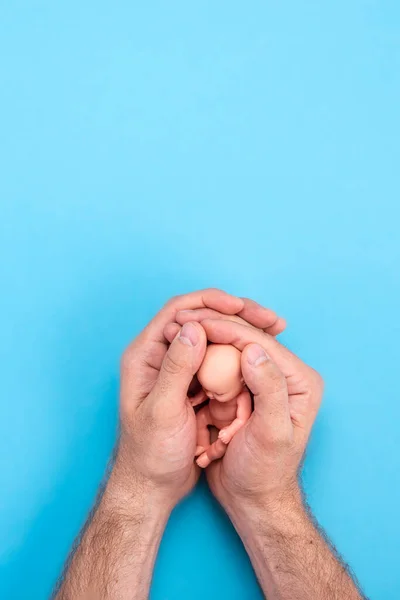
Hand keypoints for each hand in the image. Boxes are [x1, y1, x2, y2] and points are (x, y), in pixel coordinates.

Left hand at [115, 289, 282, 509]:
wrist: (152, 486)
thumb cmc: (150, 454)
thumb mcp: (162, 411)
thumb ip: (176, 368)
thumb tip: (195, 326)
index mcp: (145, 355)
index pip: (179, 311)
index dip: (212, 304)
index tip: (242, 308)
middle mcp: (161, 356)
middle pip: (201, 319)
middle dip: (236, 314)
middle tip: (270, 319)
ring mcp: (178, 369)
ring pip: (213, 338)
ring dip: (242, 333)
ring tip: (274, 332)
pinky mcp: (192, 384)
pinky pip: (219, 360)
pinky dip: (240, 356)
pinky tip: (262, 357)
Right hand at [196, 319, 322, 513]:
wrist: (252, 498)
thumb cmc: (265, 473)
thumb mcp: (272, 434)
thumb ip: (269, 389)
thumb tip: (253, 348)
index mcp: (299, 380)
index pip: (261, 343)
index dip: (229, 328)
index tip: (197, 320)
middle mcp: (283, 375)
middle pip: (246, 340)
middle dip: (215, 327)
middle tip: (182, 318)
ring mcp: (261, 382)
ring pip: (231, 350)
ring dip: (206, 339)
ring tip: (177, 328)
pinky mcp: (242, 391)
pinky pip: (220, 367)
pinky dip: (203, 359)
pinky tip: (183, 350)